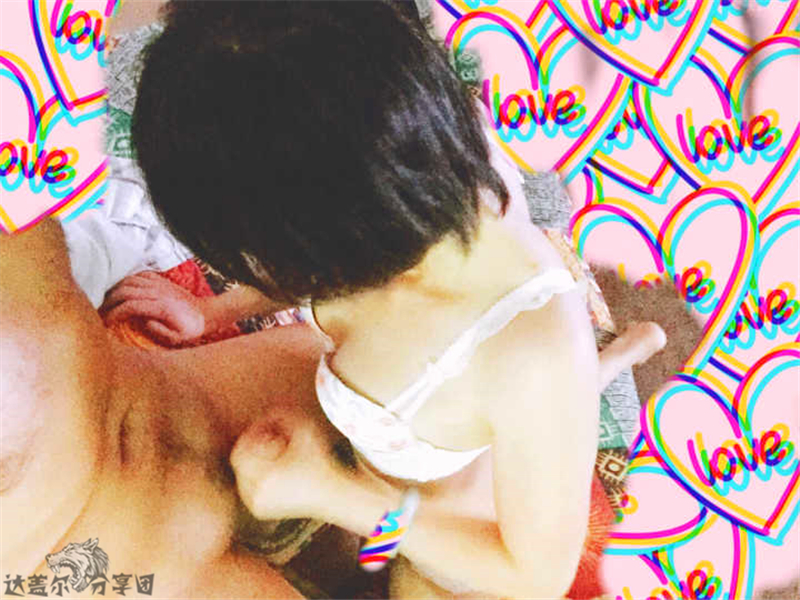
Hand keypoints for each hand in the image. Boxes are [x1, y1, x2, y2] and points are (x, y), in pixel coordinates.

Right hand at [100, 271, 207, 343]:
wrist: (208, 314)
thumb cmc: (192, 330)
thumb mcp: (178, 339)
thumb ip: (160, 332)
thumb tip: (145, 322)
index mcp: (161, 307)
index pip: (129, 306)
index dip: (113, 314)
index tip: (105, 323)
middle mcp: (159, 292)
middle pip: (124, 291)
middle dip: (108, 302)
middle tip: (99, 313)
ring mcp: (160, 284)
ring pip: (129, 280)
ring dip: (115, 290)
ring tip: (107, 303)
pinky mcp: (162, 281)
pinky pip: (139, 275)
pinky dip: (127, 281)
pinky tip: (123, 291)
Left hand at [231, 403, 401, 528]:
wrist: (334, 495)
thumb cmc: (321, 464)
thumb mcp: (305, 431)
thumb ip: (283, 415)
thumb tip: (267, 414)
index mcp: (265, 479)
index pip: (241, 450)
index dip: (253, 436)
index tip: (270, 432)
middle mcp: (256, 495)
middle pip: (240, 462)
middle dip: (255, 447)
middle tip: (274, 442)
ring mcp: (257, 505)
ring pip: (243, 475)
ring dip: (256, 461)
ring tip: (279, 457)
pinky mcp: (260, 511)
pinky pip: (248, 487)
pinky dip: (258, 476)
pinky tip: (278, 471)